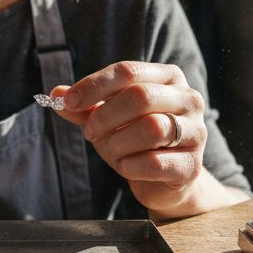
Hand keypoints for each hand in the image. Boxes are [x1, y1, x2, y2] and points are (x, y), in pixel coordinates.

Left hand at [50, 61, 207, 217]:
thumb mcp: (108, 118)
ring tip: (111, 151)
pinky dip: (131, 166)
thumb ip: (85, 106)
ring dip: (118, 142)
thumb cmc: (135, 140)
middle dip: (106, 116)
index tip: (69, 102)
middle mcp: (189, 99)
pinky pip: (157, 162)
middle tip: (90, 133)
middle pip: (141, 96)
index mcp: (167, 77)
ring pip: (152, 128)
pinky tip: (125, 167)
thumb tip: (56, 95)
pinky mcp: (192, 166)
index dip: (94, 85)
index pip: (128, 71)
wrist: (165, 180)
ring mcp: (196, 132)